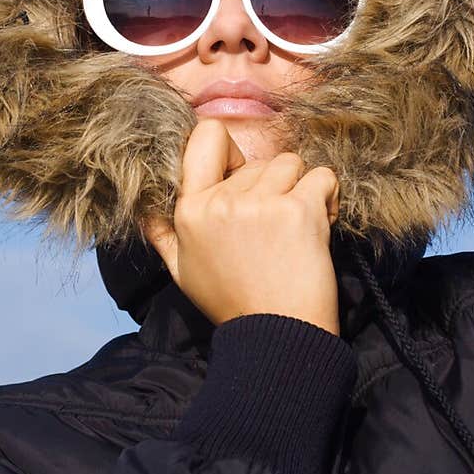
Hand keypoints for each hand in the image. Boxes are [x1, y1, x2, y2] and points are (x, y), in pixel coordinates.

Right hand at [143, 119, 341, 335]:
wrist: (279, 337)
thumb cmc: (233, 305)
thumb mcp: (182, 273)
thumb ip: (163, 236)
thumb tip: (145, 211)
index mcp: (190, 210)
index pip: (206, 136)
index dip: (230, 149)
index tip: (241, 174)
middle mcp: (221, 202)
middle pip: (259, 161)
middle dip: (272, 187)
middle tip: (275, 230)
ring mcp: (261, 204)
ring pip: (291, 164)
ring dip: (301, 189)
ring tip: (297, 227)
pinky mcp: (298, 211)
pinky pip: (323, 177)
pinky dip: (328, 196)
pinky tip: (321, 222)